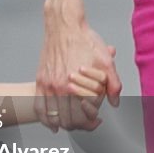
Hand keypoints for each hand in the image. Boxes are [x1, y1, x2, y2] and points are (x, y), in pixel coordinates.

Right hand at [35, 16, 120, 131]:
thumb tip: (114, 102)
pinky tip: (52, 125)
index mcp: (79, 84)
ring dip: (64, 124)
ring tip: (72, 124)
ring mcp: (49, 85)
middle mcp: (61, 88)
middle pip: (69, 120)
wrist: (64, 27)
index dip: (92, 121)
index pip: (85, 116)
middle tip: (87, 123)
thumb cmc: (85, 41)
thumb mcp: (106, 61)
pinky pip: (39, 107)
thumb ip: (113, 84)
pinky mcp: (41, 81)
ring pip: (54, 117)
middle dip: (80, 126)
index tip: (97, 120)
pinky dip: (45, 120)